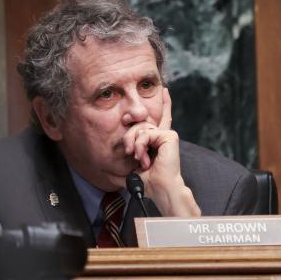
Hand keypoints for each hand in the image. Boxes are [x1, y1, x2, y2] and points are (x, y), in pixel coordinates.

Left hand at [123, 88, 200, 216]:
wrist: (160, 188)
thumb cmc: (148, 181)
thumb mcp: (132, 165)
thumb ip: (126, 157)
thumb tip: (110, 165)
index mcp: (158, 141)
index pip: (162, 118)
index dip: (165, 104)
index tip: (166, 91)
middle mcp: (164, 135)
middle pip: (140, 124)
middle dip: (129, 137)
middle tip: (129, 152)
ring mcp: (167, 135)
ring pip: (141, 128)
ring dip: (135, 144)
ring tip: (139, 158)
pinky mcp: (170, 136)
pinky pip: (146, 134)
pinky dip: (141, 145)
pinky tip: (144, 156)